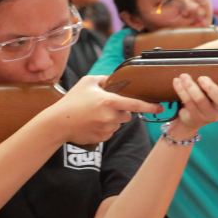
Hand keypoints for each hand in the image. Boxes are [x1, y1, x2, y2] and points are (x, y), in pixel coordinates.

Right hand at [48, 76, 164, 145]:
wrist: (56, 123)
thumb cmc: (71, 101)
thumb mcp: (87, 82)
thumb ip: (105, 79)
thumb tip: (116, 79)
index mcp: (109, 102)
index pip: (135, 104)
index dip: (150, 106)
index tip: (160, 108)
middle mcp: (110, 117)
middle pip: (127, 114)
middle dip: (121, 111)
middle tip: (105, 107)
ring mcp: (106, 129)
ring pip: (118, 124)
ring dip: (112, 120)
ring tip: (94, 115)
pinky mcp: (102, 139)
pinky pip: (110, 132)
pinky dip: (105, 128)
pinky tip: (92, 123)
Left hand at [171, 74, 217, 131]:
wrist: (189, 121)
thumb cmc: (206, 99)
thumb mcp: (216, 93)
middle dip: (210, 87)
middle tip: (202, 77)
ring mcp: (209, 117)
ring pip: (200, 100)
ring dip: (190, 87)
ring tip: (184, 76)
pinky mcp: (195, 119)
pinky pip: (187, 103)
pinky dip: (181, 91)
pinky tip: (177, 83)